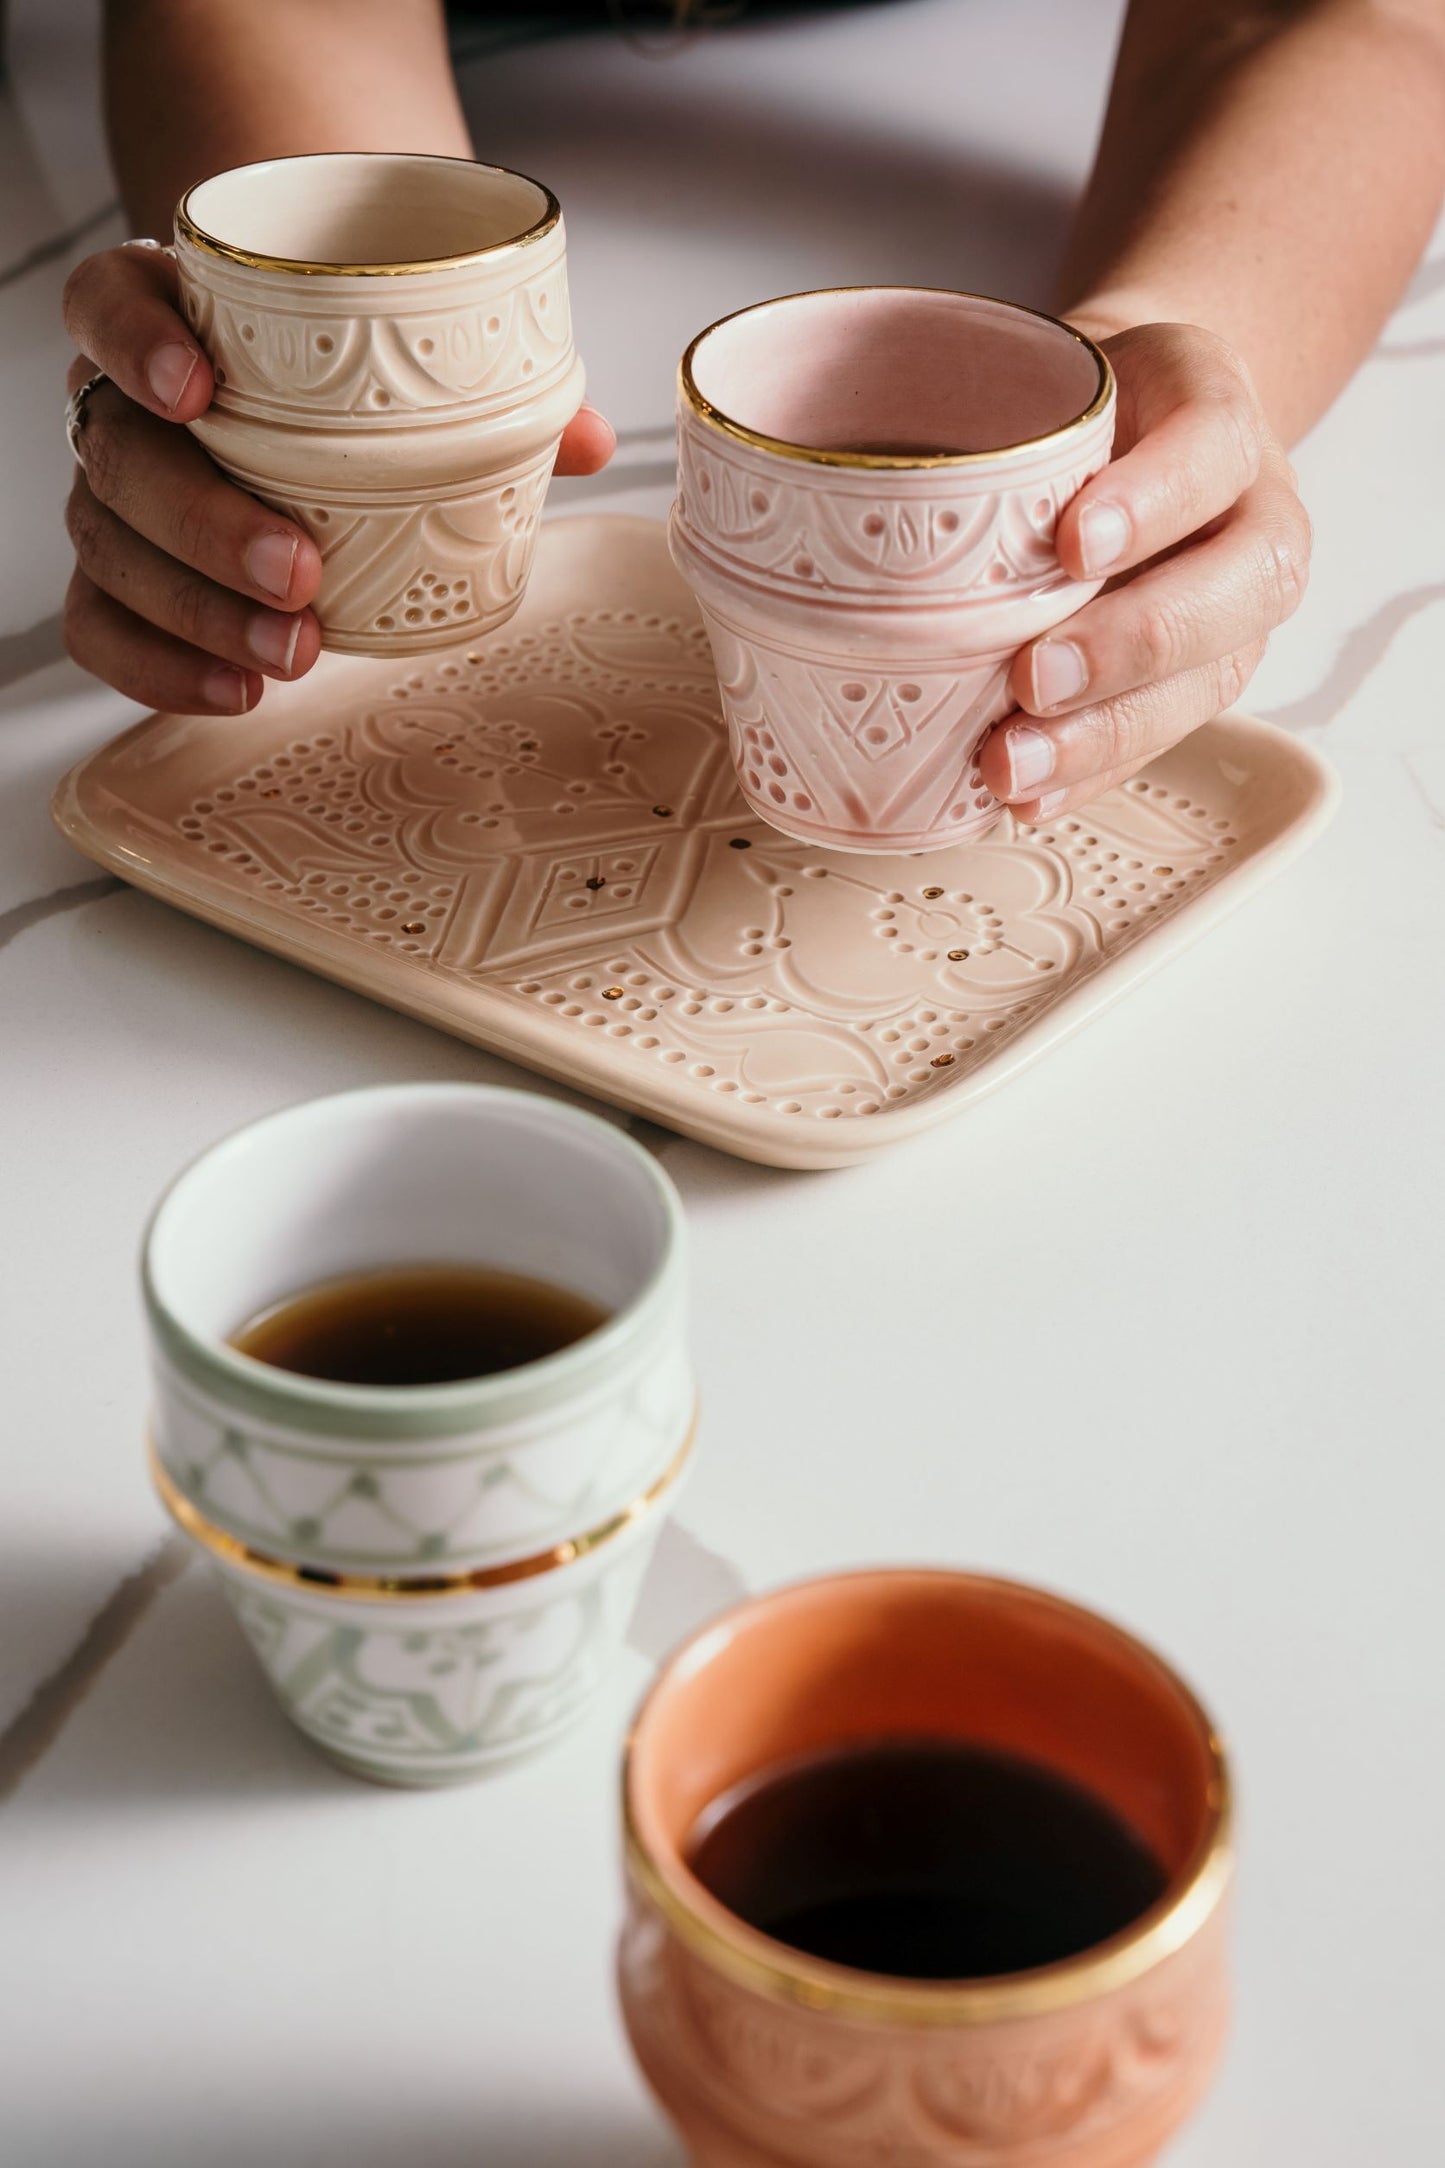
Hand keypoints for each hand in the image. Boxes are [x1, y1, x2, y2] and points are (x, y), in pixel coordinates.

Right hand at [61, 243, 614, 714]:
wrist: (310, 411)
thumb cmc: (347, 381)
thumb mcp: (409, 360)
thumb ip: (489, 388)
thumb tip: (584, 438)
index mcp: (171, 317)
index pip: (107, 302)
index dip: (135, 342)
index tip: (198, 388)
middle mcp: (124, 403)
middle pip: (117, 452)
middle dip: (203, 523)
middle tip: (299, 574)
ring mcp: (113, 497)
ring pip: (109, 550)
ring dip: (198, 613)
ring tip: (293, 653)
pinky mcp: (119, 579)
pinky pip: (103, 629)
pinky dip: (162, 669)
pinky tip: (238, 692)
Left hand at [976, 320, 1310, 820]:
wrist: (1134, 431)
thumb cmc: (1076, 409)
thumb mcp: (1043, 368)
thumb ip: (984, 402)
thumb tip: (852, 478)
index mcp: (1215, 417)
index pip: (1211, 446)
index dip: (1152, 500)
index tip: (1072, 542)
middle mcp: (1250, 516)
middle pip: (1241, 584)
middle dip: (1132, 644)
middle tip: (1034, 679)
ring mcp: (1234, 610)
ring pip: (1209, 680)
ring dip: (1105, 735)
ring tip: (1012, 765)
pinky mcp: (1196, 680)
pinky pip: (1162, 739)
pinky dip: (1091, 775)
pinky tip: (1029, 799)